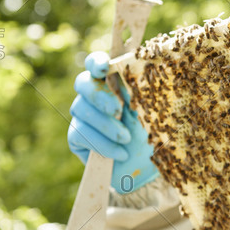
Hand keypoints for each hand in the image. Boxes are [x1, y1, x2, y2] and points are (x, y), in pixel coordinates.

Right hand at [68, 52, 159, 193]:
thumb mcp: (153, 115)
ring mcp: (82, 116)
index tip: (104, 67)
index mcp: (112, 83)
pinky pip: (81, 134)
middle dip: (99, 95)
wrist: (147, 168)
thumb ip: (143, 96)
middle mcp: (94, 96)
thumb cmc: (153, 135)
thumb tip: (143, 80)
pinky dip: (102, 144)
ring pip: (81, 109)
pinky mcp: (76, 137)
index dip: (96, 62)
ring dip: (106, 125)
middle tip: (118, 109)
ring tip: (127, 138)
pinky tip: (121, 154)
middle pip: (83, 83)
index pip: (95, 64)